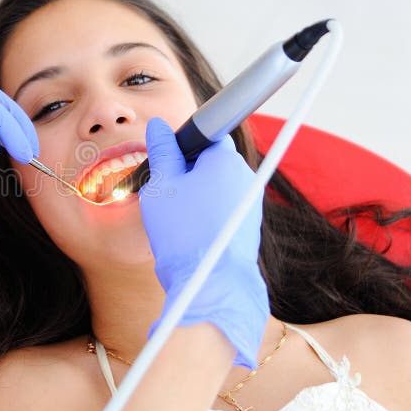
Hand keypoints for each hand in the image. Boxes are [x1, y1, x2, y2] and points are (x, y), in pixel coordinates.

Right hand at [139, 117, 268, 368]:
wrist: (208, 285)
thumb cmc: (182, 232)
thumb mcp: (161, 185)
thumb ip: (161, 151)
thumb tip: (159, 126)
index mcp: (227, 159)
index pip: (206, 135)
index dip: (181, 146)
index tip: (165, 163)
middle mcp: (246, 177)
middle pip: (211, 161)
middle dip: (187, 172)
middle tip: (164, 192)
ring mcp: (250, 203)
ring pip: (216, 187)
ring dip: (195, 195)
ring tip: (175, 218)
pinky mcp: (248, 227)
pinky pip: (222, 209)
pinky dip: (205, 215)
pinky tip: (188, 233)